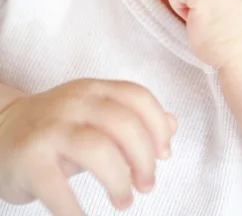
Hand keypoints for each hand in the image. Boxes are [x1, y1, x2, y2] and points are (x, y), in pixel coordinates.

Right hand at [0, 79, 176, 215]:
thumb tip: (173, 126)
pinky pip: (58, 188)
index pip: (136, 96)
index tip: (164, 155)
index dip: (157, 125)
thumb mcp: (95, 114)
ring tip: (125, 201)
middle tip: (147, 185)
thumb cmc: (56, 126)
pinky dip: (77, 211)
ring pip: (96, 148)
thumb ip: (133, 118)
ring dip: (118, 180)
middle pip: (122, 122)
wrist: (0, 129)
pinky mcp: (29, 159)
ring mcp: (50, 130)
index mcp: (93, 90)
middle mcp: (73, 103)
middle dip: (143, 158)